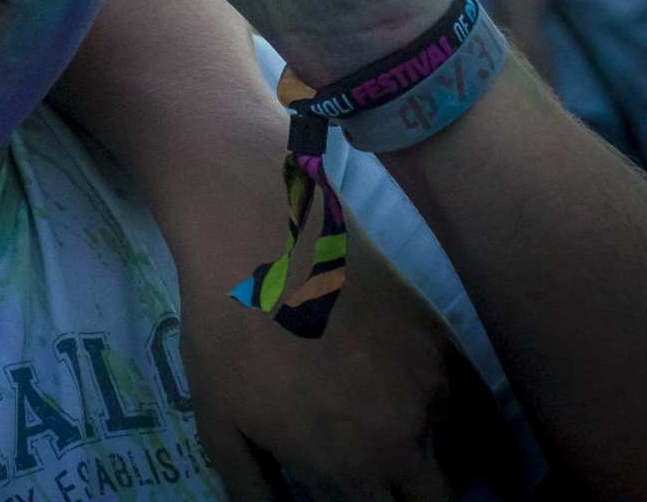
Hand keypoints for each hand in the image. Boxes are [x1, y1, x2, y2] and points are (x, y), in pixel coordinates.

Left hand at [177, 216, 520, 500]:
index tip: (346, 497)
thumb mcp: (219, 423)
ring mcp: (433, 391)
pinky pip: (488, 417)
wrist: (257, 235)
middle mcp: (403, 440)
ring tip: (408, 469)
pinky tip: (493, 466)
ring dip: (437, 478)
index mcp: (347, 467)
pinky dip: (491, 449)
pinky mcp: (446, 346)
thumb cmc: (227, 330)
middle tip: (378, 486)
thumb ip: (252, 489)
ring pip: (458, 467)